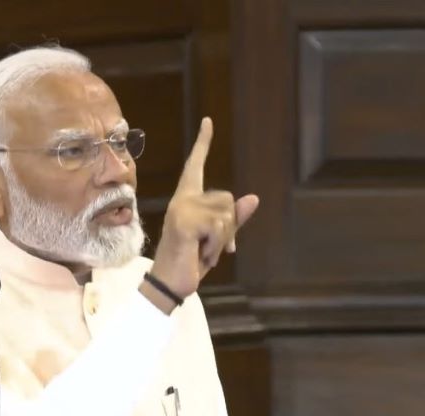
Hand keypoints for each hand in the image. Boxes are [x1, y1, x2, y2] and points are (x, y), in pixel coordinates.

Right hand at [143, 117, 258, 309]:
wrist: (170, 284)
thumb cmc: (191, 262)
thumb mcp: (217, 240)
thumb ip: (233, 219)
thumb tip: (253, 198)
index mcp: (187, 200)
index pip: (195, 166)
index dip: (203, 143)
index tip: (209, 121)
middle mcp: (182, 199)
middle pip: (228, 199)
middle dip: (228, 228)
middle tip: (208, 248)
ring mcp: (181, 209)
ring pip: (227, 214)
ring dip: (222, 239)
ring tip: (202, 251)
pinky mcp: (184, 221)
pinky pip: (219, 227)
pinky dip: (217, 246)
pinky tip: (200, 254)